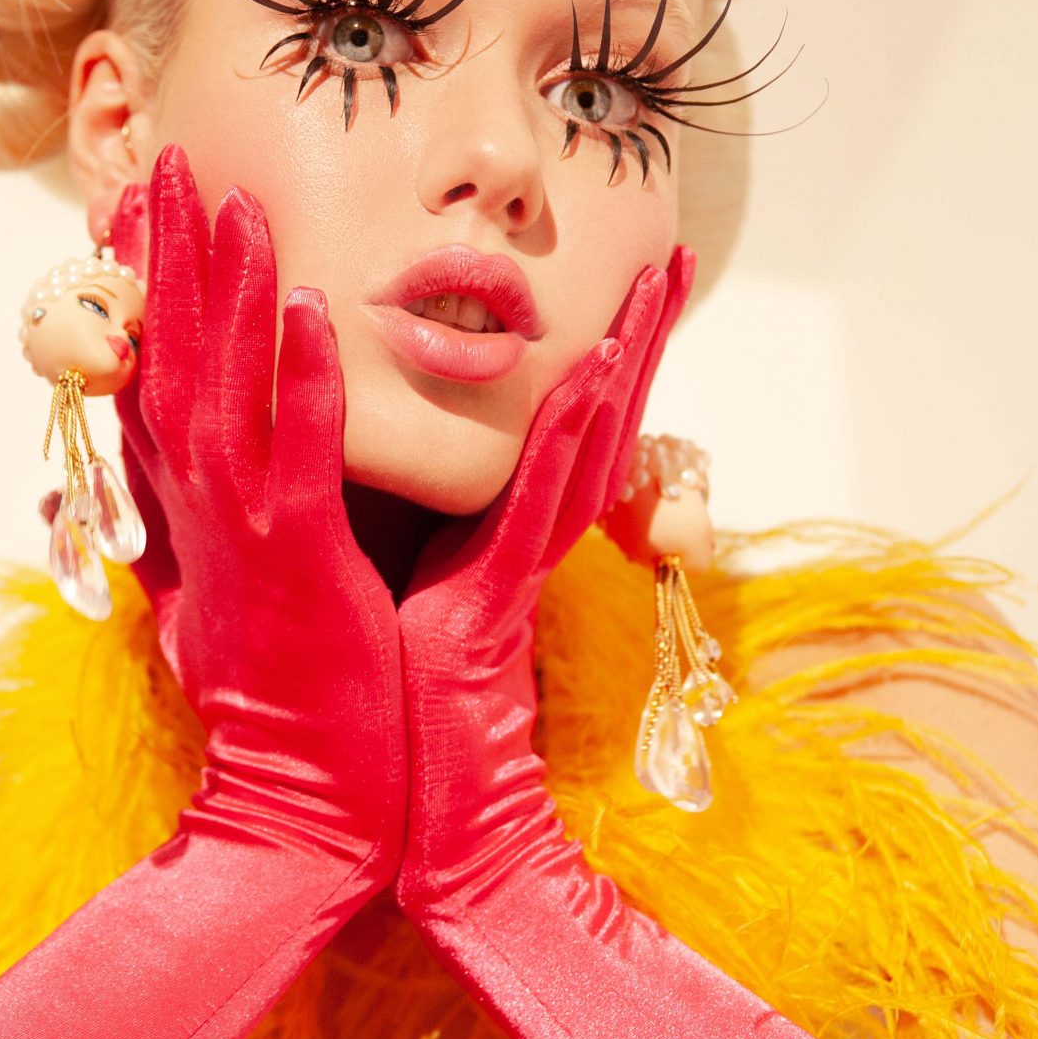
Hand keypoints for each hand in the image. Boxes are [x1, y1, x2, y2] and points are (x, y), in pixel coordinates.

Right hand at [115, 146, 405, 882]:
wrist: (303, 801)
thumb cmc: (272, 699)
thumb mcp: (206, 597)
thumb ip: (167, 529)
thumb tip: (84, 487)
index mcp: (186, 506)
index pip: (152, 371)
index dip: (141, 283)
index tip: (138, 201)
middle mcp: (198, 506)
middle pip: (169, 355)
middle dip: (167, 254)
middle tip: (165, 159)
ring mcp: (242, 529)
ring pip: (223, 387)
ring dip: (228, 291)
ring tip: (235, 201)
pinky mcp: (298, 558)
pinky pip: (297, 452)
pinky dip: (299, 380)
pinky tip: (309, 309)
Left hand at [395, 250, 690, 918]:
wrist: (377, 789)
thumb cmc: (375, 677)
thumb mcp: (392, 567)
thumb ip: (407, 505)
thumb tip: (362, 436)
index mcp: (496, 522)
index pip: (557, 415)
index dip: (597, 339)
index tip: (630, 264)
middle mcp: (521, 535)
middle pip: (593, 415)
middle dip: (636, 332)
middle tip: (675, 249)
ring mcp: (516, 562)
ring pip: (582, 443)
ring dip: (625, 361)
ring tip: (655, 285)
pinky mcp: (496, 592)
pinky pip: (537, 504)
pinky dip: (566, 437)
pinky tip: (591, 377)